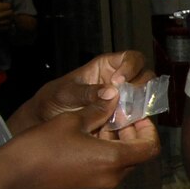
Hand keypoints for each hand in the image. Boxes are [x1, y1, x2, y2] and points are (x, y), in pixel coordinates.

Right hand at [0, 0, 17, 36]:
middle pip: (11, 13)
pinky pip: (7, 27)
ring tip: (7, 16)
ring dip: (9, 18)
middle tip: (7, 10)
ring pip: (10, 20)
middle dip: (10, 11)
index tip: (5, 5)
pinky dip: (8, 24)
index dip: (7, 4)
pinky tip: (5, 22)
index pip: (8, 5)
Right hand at [0, 102, 159, 188]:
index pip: (150, 148)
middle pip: (137, 155)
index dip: (148, 129)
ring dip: (117, 142)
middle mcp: (112, 177)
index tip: (135, 114)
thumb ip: (98, 109)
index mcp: (112, 160)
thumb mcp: (72, 121)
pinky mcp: (87, 187)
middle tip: (117, 113)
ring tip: (99, 121)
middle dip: (131, 133)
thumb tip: (114, 95)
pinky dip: (105, 153)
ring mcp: (99, 185)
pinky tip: (87, 136)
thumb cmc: (41, 145)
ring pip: (122, 162)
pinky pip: (107, 169)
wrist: (12, 177)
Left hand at [11, 50, 153, 135]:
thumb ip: (86, 92)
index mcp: (107, 66)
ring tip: (121, 119)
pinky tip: (119, 130)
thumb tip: (111, 91)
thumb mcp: (65, 93)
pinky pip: (135, 120)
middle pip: (145, 78)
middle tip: (126, 103)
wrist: (44, 123)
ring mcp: (123, 102)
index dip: (131, 67)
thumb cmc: (53, 100)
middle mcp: (120, 82)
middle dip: (140, 89)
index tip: (119, 82)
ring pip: (144, 101)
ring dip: (138, 109)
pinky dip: (132, 125)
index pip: (132, 58)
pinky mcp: (122, 120)